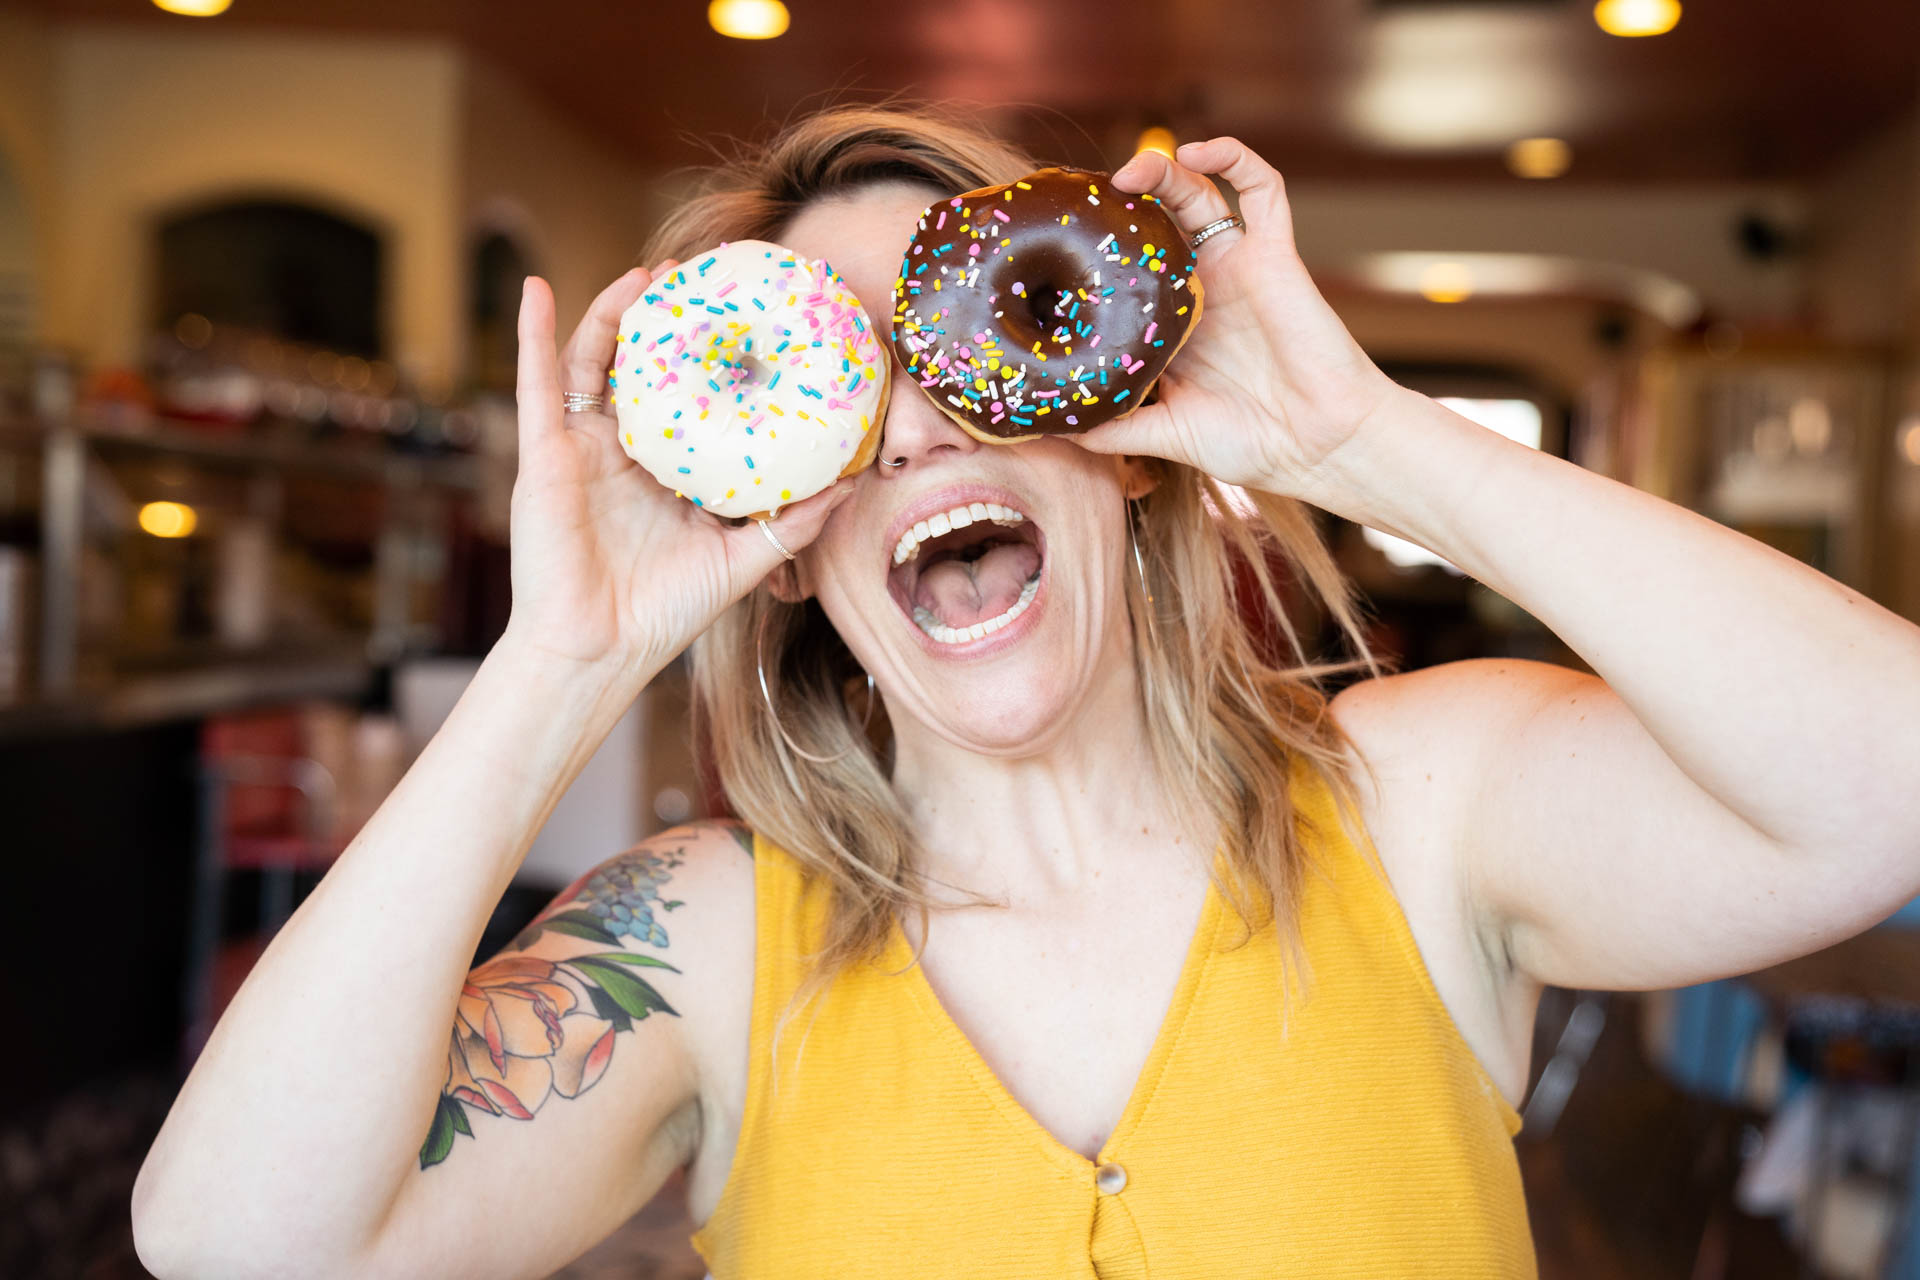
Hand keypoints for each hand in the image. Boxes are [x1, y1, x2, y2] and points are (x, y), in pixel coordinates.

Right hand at [502, 269, 853, 673]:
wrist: (598, 651)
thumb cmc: (663, 614)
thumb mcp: (743, 560)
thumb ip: (793, 523)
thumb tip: (853, 483)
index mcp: (666, 473)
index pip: (690, 400)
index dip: (711, 359)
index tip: (747, 317)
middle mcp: (622, 454)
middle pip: (641, 370)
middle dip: (666, 321)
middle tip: (698, 277)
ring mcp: (581, 450)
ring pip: (592, 363)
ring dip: (612, 312)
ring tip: (646, 275)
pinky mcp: (544, 454)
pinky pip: (535, 383)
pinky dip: (531, 332)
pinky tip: (534, 288)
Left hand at [1074, 138, 1400, 500]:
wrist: (1321, 446)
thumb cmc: (1252, 444)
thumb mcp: (1165, 434)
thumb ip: (1113, 428)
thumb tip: (1052, 429)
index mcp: (1172, 323)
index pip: (1123, 270)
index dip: (1091, 251)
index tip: (1051, 246)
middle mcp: (1201, 287)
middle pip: (1154, 223)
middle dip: (1120, 204)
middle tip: (1086, 203)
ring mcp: (1237, 265)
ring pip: (1198, 193)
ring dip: (1163, 169)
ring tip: (1130, 172)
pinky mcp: (1275, 253)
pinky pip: (1263, 188)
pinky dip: (1233, 156)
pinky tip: (1197, 149)